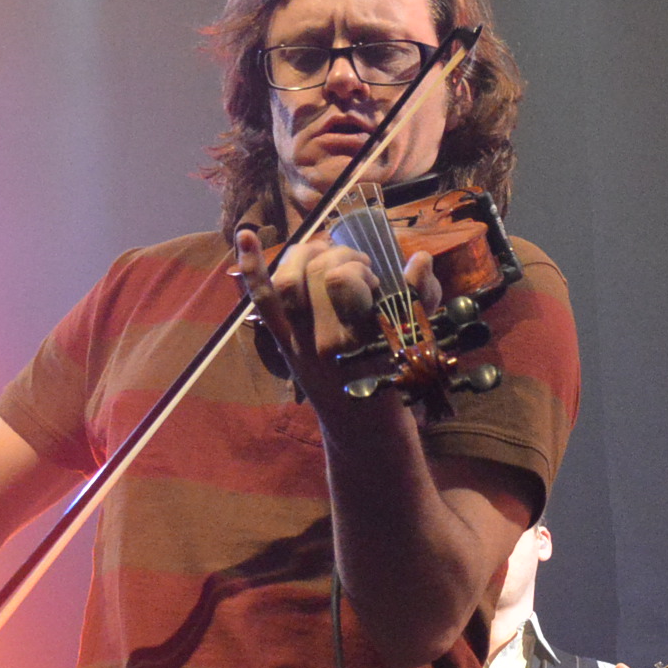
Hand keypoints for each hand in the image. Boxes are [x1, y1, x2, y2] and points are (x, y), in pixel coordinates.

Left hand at [233, 226, 418, 406]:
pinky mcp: (282, 341)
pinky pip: (263, 301)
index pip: (343, 279)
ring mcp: (295, 339)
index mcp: (355, 338)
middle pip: (317, 271)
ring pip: (288, 277)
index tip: (374, 278)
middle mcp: (318, 338)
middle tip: (358, 264)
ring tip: (327, 253)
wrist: (363, 431)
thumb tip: (421, 260)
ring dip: (307, 253)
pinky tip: (246, 235)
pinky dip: (251, 267)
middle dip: (340, 254)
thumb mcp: (414, 345)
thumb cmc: (394, 385)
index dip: (357, 267)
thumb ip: (419, 299)